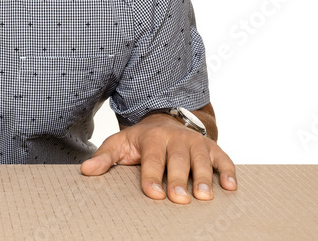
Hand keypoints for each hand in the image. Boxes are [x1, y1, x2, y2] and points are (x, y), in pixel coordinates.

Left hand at [79, 113, 236, 202]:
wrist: (166, 120)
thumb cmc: (141, 140)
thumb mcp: (120, 143)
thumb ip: (104, 157)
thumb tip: (86, 170)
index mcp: (152, 138)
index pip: (152, 159)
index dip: (151, 176)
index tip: (152, 193)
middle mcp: (176, 139)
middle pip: (178, 160)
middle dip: (179, 179)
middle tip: (180, 198)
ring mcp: (196, 143)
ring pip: (202, 160)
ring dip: (204, 177)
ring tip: (205, 196)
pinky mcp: (212, 148)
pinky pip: (224, 158)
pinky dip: (228, 172)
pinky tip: (231, 187)